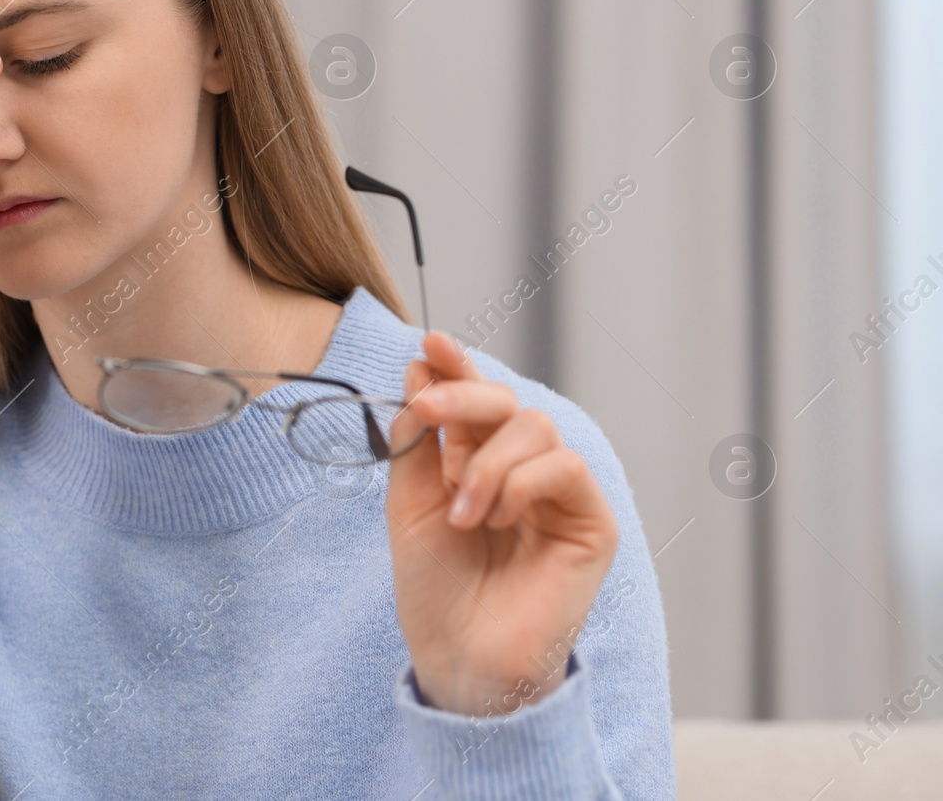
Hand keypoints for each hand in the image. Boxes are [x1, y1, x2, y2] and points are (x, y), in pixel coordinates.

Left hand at [384, 331, 617, 715]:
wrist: (458, 656)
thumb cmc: (436, 588)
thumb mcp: (410, 502)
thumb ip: (417, 438)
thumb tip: (420, 368)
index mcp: (479, 462)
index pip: (475, 401)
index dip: (457, 366)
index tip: (430, 343)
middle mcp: (523, 471)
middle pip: (509, 403)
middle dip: (465, 395)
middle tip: (429, 410)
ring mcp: (559, 495)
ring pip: (537, 428)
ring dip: (487, 462)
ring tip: (464, 512)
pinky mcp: (591, 523)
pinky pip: (566, 468)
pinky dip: (523, 483)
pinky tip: (499, 519)